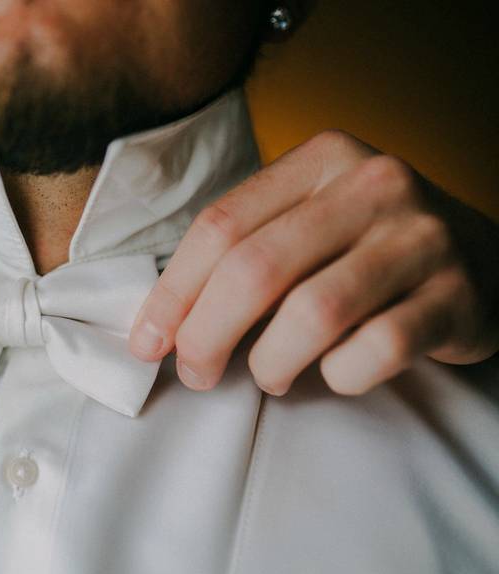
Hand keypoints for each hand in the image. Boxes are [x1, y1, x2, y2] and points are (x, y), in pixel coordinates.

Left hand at [129, 130, 498, 394]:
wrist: (483, 262)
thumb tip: (158, 326)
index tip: (147, 344)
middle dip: (206, 335)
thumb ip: (241, 254)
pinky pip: (374, 352)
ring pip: (313, 314)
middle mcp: (375, 184)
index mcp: (322, 158)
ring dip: (271, 361)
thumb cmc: (366, 251)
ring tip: (269, 375)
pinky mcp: (457, 295)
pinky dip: (339, 377)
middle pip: (255, 269)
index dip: (172, 294)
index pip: (221, 227)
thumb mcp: (307, 224)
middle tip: (197, 374)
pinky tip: (335, 372)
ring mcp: (422, 237)